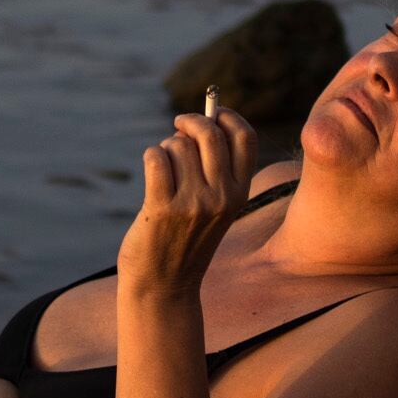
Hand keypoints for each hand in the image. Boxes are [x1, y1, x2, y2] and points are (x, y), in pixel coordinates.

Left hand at [116, 108, 260, 306]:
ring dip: (166, 148)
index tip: (212, 112)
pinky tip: (152, 168)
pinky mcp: (162, 208)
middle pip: (210, 134)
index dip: (227, 116)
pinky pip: (156, 158)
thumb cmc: (186, 239)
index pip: (245, 138)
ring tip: (164, 168)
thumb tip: (204, 119)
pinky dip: (151, 155)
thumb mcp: (215, 208)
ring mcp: (193, 204)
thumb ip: (216, 169)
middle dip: (191, 121)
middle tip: (178, 125)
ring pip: (178, 146)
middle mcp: (222, 197)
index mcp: (240, 193)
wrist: (164, 285)